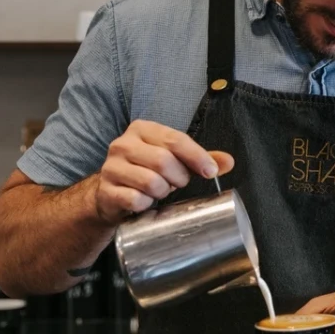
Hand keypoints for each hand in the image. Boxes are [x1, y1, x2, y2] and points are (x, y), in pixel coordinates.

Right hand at [93, 120, 233, 223]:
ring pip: (150, 182)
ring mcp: (111, 168)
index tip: (210, 172)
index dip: (197, 156)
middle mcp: (123, 144)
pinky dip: (146, 204)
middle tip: (177, 183)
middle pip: (163, 161)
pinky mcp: (106, 191)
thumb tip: (228, 162)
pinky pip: (135, 200)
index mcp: (142, 129)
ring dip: (162, 192)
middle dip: (178, 177)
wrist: (111, 192)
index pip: (175, 140)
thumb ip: (199, 158)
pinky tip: (145, 201)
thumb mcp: (174, 159)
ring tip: (160, 191)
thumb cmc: (147, 170)